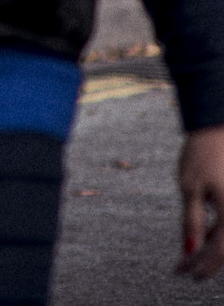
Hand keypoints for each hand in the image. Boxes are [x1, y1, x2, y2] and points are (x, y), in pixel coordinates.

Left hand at [180, 127, 223, 276]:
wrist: (218, 130)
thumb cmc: (201, 156)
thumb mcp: (189, 188)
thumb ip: (191, 220)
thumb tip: (189, 250)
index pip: (220, 249)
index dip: (203, 265)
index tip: (185, 274)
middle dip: (206, 261)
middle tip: (183, 268)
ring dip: (213, 250)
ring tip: (189, 257)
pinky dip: (218, 236)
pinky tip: (201, 239)